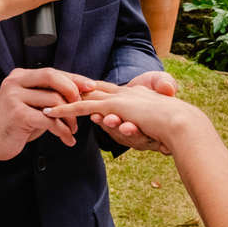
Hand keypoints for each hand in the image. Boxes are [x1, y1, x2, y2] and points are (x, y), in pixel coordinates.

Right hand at [0, 68, 93, 161]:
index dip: (73, 78)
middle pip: (52, 78)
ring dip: (69, 117)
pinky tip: (68, 139)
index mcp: (19, 76)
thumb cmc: (15, 123)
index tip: (90, 86)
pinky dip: (63, 131)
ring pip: (54, 100)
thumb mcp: (30, 103)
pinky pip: (49, 120)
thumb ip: (47, 94)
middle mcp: (15, 82)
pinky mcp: (17, 115)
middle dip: (73, 91)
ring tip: (73, 128)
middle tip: (83, 107)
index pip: (51, 72)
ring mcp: (14, 97)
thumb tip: (78, 91)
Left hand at [45, 84, 209, 155]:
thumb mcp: (159, 128)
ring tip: (44, 102)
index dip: (92, 90)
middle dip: (72, 89)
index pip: (109, 90)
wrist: (183, 125)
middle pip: (93, 89)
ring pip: (84, 97)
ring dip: (65, 99)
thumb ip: (148, 127)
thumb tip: (146, 137)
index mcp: (137, 95)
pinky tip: (49, 112)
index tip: (77, 89)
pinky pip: (83, 107)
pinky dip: (65, 109)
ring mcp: (119, 98)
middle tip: (52, 89)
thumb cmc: (176, 131)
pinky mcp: (113, 106)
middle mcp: (126, 93)